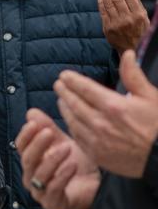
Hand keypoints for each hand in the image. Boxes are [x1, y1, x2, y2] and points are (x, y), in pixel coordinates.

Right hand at [15, 108, 98, 208]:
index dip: (26, 135)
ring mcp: (41, 193)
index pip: (21, 147)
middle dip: (37, 145)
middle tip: (49, 132)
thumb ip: (48, 128)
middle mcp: (32, 177)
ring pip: (38, 175)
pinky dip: (62, 177)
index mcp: (32, 162)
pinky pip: (53, 189)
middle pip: (28, 160)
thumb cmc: (79, 165)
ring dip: (52, 160)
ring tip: (66, 148)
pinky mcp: (54, 204)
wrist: (98, 187)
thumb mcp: (63, 142)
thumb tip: (31, 112)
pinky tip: (72, 165)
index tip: (34, 123)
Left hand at [55, 51, 157, 177]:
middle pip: (74, 103)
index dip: (72, 80)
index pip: (84, 89)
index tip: (64, 75)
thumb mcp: (151, 97)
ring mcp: (96, 140)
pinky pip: (76, 137)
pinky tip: (70, 120)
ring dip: (64, 108)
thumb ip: (133, 76)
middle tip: (58, 84)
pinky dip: (71, 126)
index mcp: (113, 106)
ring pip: (72, 120)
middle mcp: (100, 123)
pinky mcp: (95, 154)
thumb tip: (126, 54)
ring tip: (61, 99)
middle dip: (64, 92)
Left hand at [97, 0, 149, 54]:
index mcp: (138, 15)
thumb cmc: (139, 31)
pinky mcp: (107, 28)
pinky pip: (103, 12)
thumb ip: (138, 3)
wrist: (131, 48)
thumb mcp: (144, 18)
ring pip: (109, 4)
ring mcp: (116, 24)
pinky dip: (100, 2)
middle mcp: (127, 19)